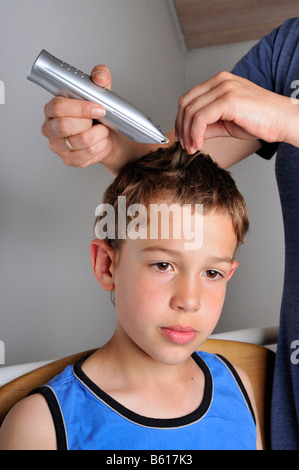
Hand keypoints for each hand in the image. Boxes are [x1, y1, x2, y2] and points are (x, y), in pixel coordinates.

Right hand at [41, 65, 121, 170]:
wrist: (108, 136)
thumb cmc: (98, 114)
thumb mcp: (100, 93)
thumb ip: (100, 79)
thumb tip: (99, 75)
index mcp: (52, 108)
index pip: (58, 107)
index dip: (80, 108)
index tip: (98, 108)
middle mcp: (50, 128)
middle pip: (64, 126)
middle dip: (88, 123)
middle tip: (101, 120)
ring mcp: (58, 146)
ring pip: (79, 141)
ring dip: (98, 135)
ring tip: (103, 130)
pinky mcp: (69, 160)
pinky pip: (87, 155)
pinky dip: (100, 147)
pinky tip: (102, 141)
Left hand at [175, 71, 295, 153]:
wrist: (282, 120)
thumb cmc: (260, 120)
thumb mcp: (227, 122)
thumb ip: (208, 125)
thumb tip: (190, 134)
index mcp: (219, 82)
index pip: (189, 98)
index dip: (181, 120)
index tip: (183, 138)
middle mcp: (220, 81)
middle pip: (186, 103)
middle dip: (181, 128)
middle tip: (184, 145)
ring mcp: (224, 88)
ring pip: (191, 111)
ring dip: (188, 134)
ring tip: (192, 148)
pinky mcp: (228, 100)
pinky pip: (201, 118)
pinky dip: (195, 134)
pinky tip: (199, 144)